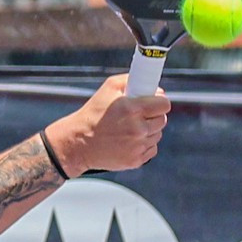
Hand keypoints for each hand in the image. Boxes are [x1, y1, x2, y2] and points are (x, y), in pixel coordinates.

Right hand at [46, 74, 168, 175]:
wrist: (77, 144)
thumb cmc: (91, 115)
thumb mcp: (108, 88)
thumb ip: (131, 80)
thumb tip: (153, 87)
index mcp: (133, 109)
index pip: (164, 105)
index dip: (159, 103)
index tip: (153, 104)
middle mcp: (138, 129)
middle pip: (162, 120)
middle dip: (153, 117)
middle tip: (140, 117)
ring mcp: (137, 147)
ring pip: (157, 135)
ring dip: (149, 132)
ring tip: (132, 130)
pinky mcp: (134, 161)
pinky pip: (151, 150)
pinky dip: (145, 146)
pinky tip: (131, 142)